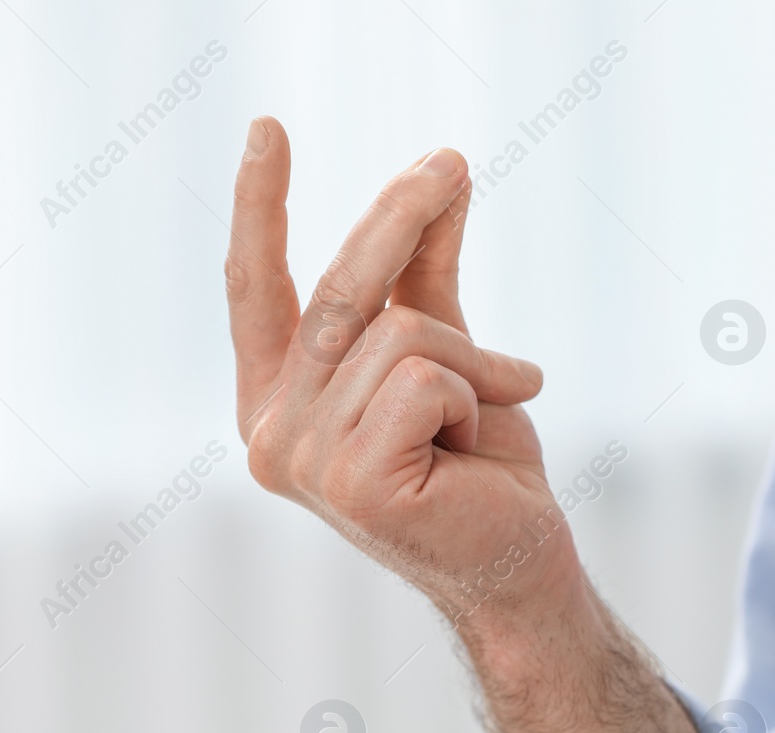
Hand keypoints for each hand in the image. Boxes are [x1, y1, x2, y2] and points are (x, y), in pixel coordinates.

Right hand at [226, 117, 583, 635]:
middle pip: (339, 291)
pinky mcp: (353, 482)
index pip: (255, 290)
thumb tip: (441, 173)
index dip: (259, 208)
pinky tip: (474, 448)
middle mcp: (274, 432)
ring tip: (488, 411)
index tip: (268, 129)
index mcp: (278, 402)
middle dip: (400, 216)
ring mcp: (306, 462)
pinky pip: (425, 378)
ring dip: (473, 363)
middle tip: (452, 162)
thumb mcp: (447, 353)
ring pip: (400, 336)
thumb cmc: (479, 466)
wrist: (519, 562)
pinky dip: (476, 397)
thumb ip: (424, 274)